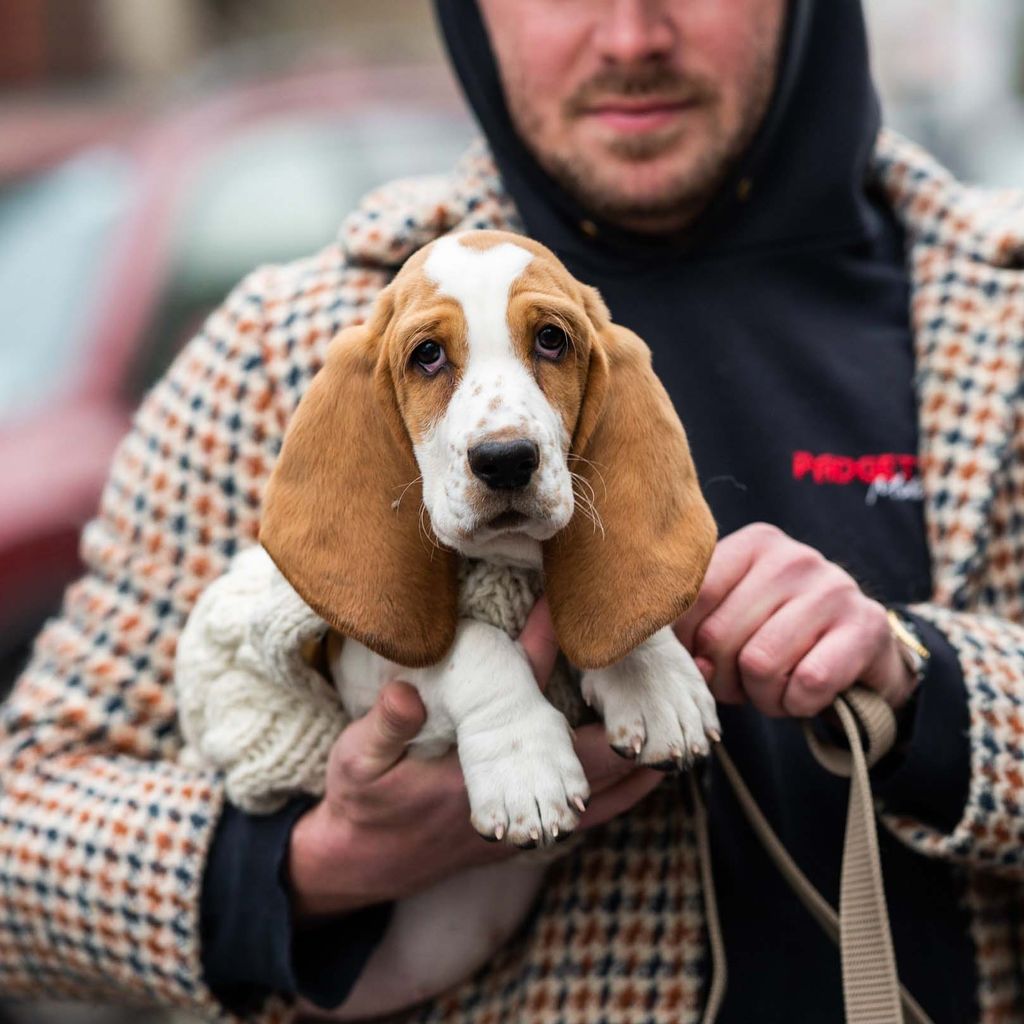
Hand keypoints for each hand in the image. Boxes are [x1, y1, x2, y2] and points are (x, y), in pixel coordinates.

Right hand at [288, 598, 661, 919]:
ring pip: (597, 803)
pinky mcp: (519, 833)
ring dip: (638, 774)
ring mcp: (519, 824)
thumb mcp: (357, 765)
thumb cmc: (360, 810)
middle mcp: (511, 804)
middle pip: (589, 771)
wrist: (357, 870)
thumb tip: (406, 691)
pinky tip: (638, 782)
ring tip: (684, 744)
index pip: (542, 728)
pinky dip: (615, 797)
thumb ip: (383, 728)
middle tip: (683, 711)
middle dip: (637, 742)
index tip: (605, 649)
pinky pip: (583, 819)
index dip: (577, 691)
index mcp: (479, 779)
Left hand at [674, 523, 917, 719]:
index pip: (694, 595)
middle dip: (722, 678)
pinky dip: (797, 704)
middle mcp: (795, 558)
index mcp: (755, 544)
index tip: (700, 658)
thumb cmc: (782, 632)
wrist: (864, 649)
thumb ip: (701, 626)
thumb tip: (694, 663)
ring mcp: (834, 589)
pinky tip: (804, 695)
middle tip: (741, 683)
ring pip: (760, 663)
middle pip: (721, 635)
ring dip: (760, 696)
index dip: (686, 642)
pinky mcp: (866, 627)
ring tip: (774, 690)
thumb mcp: (737, 614)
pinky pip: (807, 682)